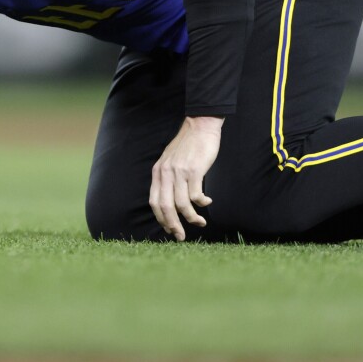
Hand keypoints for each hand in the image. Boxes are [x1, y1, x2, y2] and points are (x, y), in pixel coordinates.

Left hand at [149, 116, 223, 240]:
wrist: (200, 125)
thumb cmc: (188, 146)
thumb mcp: (170, 161)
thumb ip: (168, 179)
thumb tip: (172, 204)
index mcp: (158, 172)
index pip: (155, 202)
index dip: (162, 219)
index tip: (170, 230)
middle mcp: (166, 173)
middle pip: (166, 207)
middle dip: (173, 225)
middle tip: (181, 236)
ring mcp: (179, 172)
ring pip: (182, 204)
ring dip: (191, 218)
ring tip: (200, 223)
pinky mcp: (195, 170)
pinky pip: (196, 195)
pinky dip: (202, 203)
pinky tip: (207, 202)